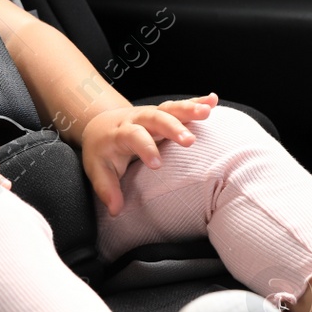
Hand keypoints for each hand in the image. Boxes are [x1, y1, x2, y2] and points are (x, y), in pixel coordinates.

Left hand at [81, 92, 218, 217]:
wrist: (100, 125)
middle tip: (190, 141)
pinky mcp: (162, 111)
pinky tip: (213, 100)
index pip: (134, 137)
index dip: (145, 149)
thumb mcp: (98, 170)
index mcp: (120, 133)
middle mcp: (137, 119)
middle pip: (155, 118)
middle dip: (173, 128)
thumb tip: (115, 210)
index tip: (157, 165)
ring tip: (207, 112)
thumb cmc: (102, 151)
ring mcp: (151, 113)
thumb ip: (106, 189)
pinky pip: (180, 105)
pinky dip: (197, 101)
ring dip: (189, 109)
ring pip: (170, 108)